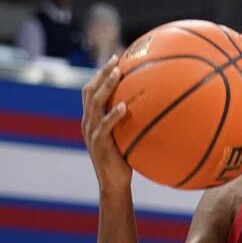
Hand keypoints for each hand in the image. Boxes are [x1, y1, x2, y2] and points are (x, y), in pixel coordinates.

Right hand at [80, 54, 131, 193]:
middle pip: (90, 91)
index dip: (99, 73)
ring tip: (117, 74)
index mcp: (92, 119)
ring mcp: (92, 133)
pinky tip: (123, 106)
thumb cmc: (124, 159)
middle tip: (115, 60)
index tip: (114, 59)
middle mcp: (88, 123)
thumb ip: (130, 121)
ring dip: (105, 87)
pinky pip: (105, 126)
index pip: (91, 91)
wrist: (115, 183)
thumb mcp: (125, 136)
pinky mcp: (99, 145)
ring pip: (95, 104)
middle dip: (102, 73)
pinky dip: (113, 115)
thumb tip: (153, 105)